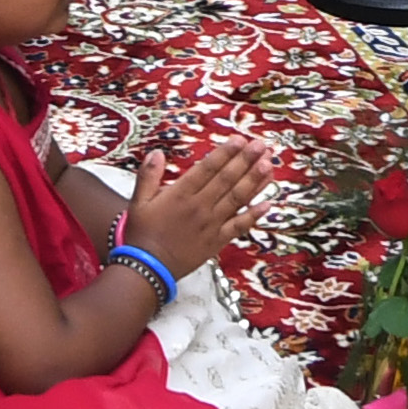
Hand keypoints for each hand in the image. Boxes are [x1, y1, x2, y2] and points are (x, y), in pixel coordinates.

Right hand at [119, 140, 268, 280]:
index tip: (240, 140)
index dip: (225, 153)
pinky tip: (268, 203)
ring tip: (268, 165)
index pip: (207, 169)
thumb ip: (148, 176)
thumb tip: (157, 153)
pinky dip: (254, 215)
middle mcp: (199, 207)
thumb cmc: (142, 234)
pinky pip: (239, 226)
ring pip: (237, 199)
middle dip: (246, 161)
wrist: (148, 269)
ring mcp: (211, 224)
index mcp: (180, 194)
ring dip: (254, 181)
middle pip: (227, 180)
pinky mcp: (217, 241)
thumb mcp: (138, 202)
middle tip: (262, 146)